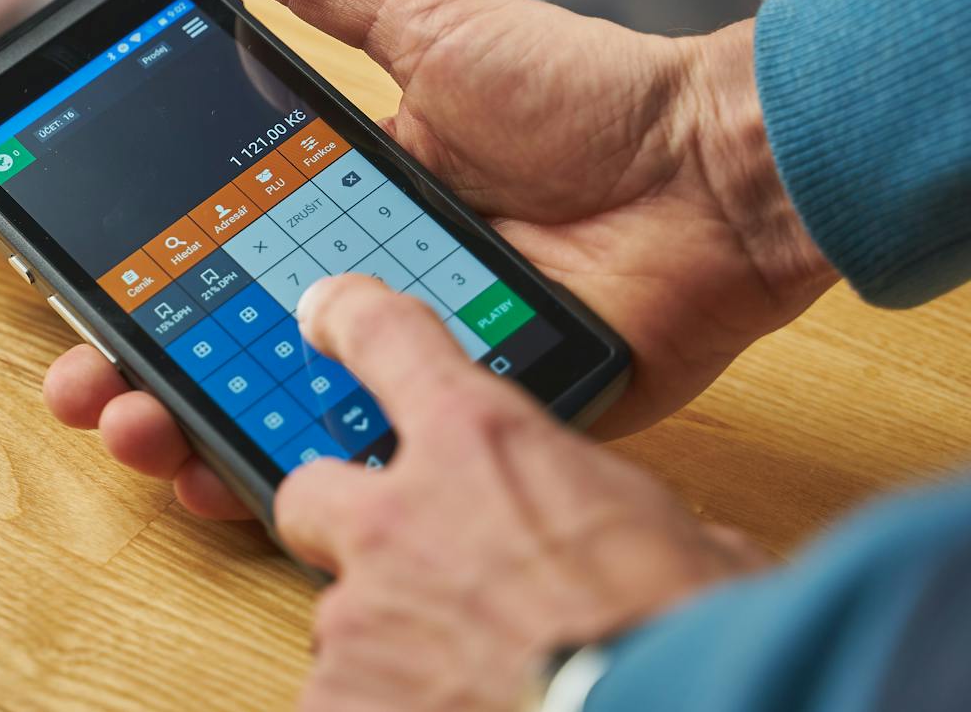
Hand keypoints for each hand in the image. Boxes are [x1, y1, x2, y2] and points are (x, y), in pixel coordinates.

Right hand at [45, 0, 835, 518]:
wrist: (714, 177)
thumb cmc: (584, 95)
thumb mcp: (432, 24)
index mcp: (338, 198)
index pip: (208, 248)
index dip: (133, 276)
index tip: (71, 295)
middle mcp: (362, 284)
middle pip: (225, 344)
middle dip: (138, 372)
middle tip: (86, 391)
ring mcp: (414, 356)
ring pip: (283, 410)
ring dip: (195, 432)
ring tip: (143, 437)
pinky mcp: (474, 414)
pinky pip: (379, 459)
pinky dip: (310, 479)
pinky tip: (240, 486)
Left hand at [277, 275, 766, 711]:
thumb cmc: (674, 632)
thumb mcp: (661, 530)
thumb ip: (600, 508)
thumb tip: (622, 536)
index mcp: (478, 443)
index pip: (381, 335)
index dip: (346, 316)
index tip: (325, 313)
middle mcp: (396, 519)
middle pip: (311, 490)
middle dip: (343, 522)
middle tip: (400, 561)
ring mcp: (358, 618)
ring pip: (340, 614)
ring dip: (390, 638)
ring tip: (467, 669)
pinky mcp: (341, 702)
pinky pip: (341, 696)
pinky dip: (386, 704)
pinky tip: (451, 710)